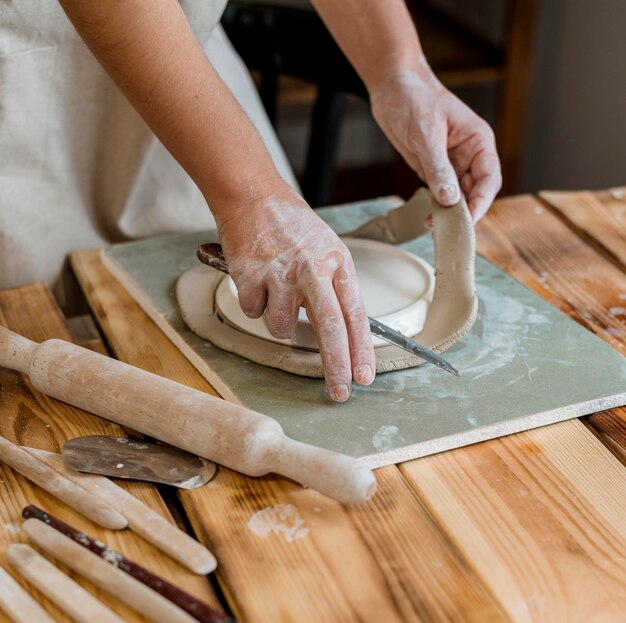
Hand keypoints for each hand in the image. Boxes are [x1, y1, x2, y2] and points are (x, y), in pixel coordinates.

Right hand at [217, 191, 375, 401]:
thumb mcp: (327, 248)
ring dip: (278, 319)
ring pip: (282, 327)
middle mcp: (312, 269)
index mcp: (337, 263)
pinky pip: (254, 312)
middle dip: (336, 367)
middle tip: (340, 393)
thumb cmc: (291, 224)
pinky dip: (254, 303)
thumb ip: (334, 287)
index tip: (364, 376)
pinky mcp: (250, 276)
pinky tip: (257, 280)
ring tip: (276, 290)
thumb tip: (341, 331)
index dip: (361, 349)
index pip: (355, 314)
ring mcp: (280, 273)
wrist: (253, 195)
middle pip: (329, 328)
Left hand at [370, 63, 501, 220]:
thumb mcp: (425, 133)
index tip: (467, 221)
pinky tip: (427, 215)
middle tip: (447, 229)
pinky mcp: (433, 168)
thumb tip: (450, 199)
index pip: (489, 179)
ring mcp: (451, 163)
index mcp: (478, 141)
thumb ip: (438, 167)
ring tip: (433, 225)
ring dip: (448, 212)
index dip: (481, 202)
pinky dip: (436, 206)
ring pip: (458, 196)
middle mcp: (469, 154)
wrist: (391, 86)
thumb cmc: (413, 98)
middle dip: (464, 212)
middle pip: (475, 192)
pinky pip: (440, 193)